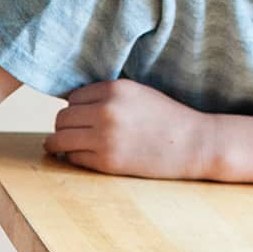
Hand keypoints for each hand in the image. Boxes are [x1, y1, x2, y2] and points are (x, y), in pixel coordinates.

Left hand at [45, 79, 214, 180]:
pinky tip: (82, 157)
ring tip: (62, 146)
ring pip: (60, 139)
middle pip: (62, 118)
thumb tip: (67, 104)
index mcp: (114, 89)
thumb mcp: (136, 94)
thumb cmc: (165, 118)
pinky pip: (73, 158)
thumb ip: (105, 95)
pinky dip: (73, 158)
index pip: (72, 98)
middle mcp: (106, 111)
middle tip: (72, 133)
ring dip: (59, 143)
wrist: (193, 144)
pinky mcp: (106, 162)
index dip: (75, 109)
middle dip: (65, 126)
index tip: (82, 117)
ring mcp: (105, 138)